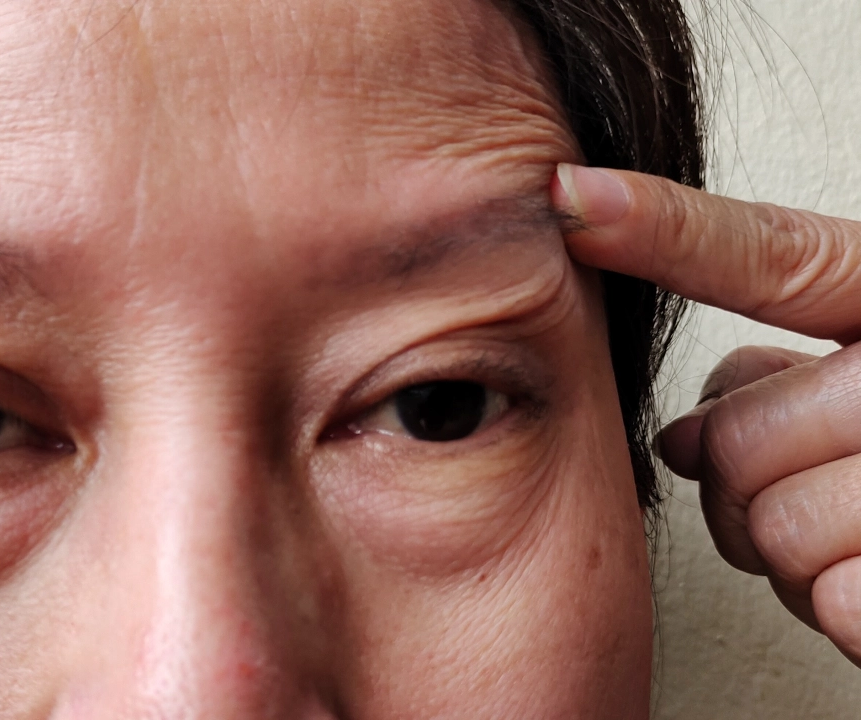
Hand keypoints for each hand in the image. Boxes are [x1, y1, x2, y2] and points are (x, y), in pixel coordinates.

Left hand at [552, 163, 860, 664]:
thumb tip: (678, 441)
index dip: (661, 228)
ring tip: (855, 533)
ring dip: (795, 556)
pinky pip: (838, 604)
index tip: (565, 195)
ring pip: (773, 532)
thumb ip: (775, 382)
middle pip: (731, 443)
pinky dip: (846, 611)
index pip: (771, 258)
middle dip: (744, 484)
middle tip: (813, 485)